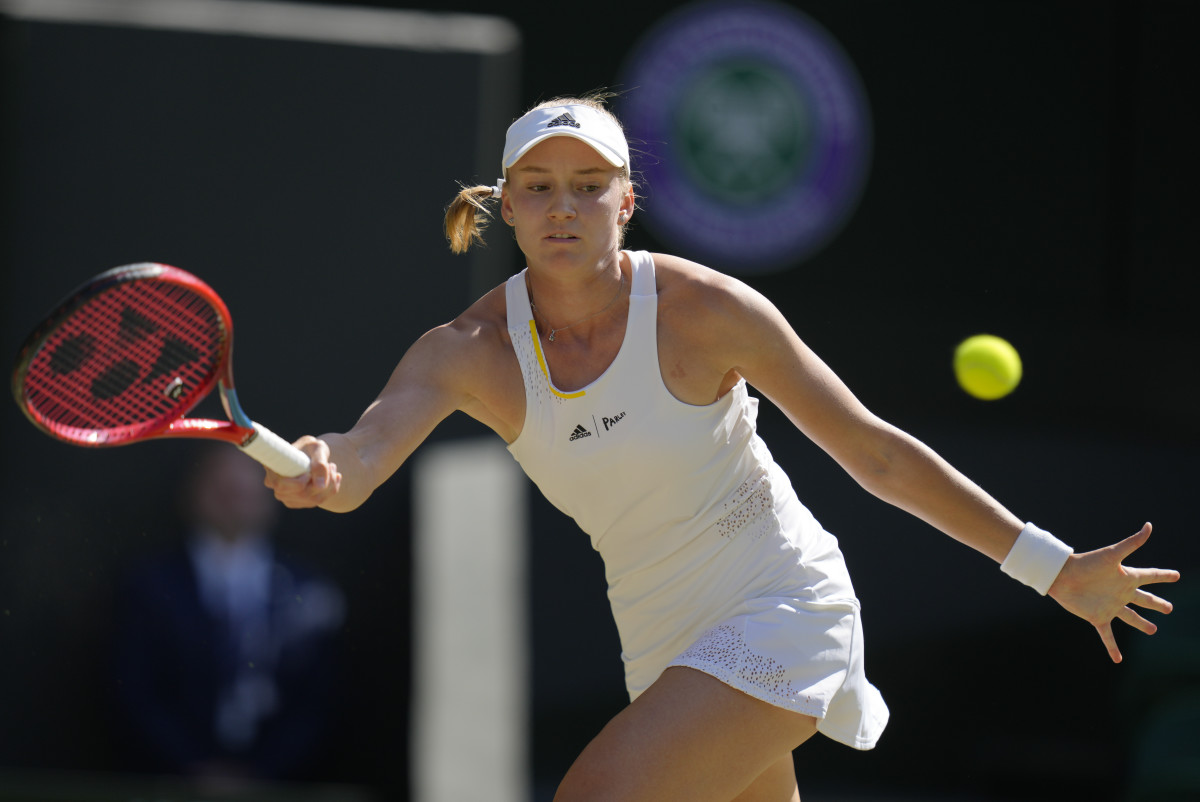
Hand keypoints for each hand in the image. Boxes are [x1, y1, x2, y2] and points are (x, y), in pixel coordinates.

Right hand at [263, 435, 341, 508]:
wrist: (313, 453)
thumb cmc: (311, 447)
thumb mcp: (317, 448)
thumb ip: (319, 464)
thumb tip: (320, 486)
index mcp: (273, 468)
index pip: (282, 485)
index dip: (299, 482)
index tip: (312, 471)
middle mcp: (276, 485)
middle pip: (300, 494)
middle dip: (322, 482)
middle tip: (331, 465)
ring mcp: (286, 496)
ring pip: (312, 500)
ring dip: (329, 485)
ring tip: (333, 468)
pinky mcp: (297, 502)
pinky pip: (317, 502)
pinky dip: (330, 490)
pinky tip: (334, 477)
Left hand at [1048, 523, 1179, 662]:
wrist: (1061, 575)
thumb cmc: (1086, 563)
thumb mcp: (1112, 554)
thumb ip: (1132, 543)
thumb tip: (1149, 526)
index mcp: (1126, 577)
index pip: (1150, 576)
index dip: (1163, 575)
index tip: (1176, 575)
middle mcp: (1121, 592)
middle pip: (1144, 599)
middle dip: (1157, 604)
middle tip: (1169, 608)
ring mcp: (1111, 606)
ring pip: (1131, 617)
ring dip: (1142, 624)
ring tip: (1153, 630)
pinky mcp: (1098, 617)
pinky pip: (1107, 635)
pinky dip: (1112, 647)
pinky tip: (1118, 660)